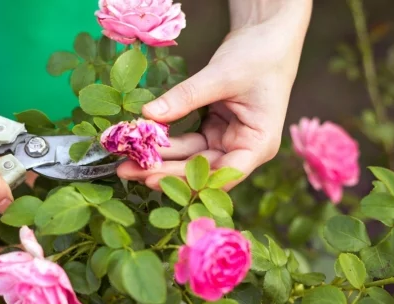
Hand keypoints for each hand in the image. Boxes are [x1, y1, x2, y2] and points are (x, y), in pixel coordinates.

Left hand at [117, 0, 311, 189]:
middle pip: (201, 169)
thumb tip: (149, 114)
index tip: (152, 178)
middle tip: (127, 171)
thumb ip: (186, 97)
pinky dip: (166, 142)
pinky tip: (142, 143)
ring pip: (190, 158)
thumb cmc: (259, 55)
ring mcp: (228, 140)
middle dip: (164, 171)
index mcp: (258, 144)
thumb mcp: (221, 75)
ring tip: (126, 160)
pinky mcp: (214, 129)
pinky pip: (187, 142)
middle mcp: (243, 149)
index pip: (222, 174)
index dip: (187, 180)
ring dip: (160, 158)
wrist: (267, 34)